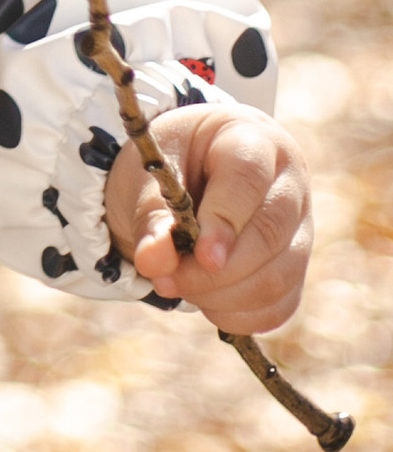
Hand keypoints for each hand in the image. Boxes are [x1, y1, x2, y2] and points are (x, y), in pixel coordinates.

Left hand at [105, 106, 312, 336]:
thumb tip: (154, 262)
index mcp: (253, 138)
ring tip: (174, 285)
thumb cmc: (170, 161)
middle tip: (166, 280)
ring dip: (223, 295)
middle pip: (271, 233)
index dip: (225, 221)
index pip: (250, 178)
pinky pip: (279, 304)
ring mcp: (301, 228)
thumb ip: (151, 214)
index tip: (200, 256)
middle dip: (217, 270)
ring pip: (279, 276)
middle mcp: (290, 182)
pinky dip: (238, 314)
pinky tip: (204, 301)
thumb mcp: (149, 171)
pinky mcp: (295, 267)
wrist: (187, 172)